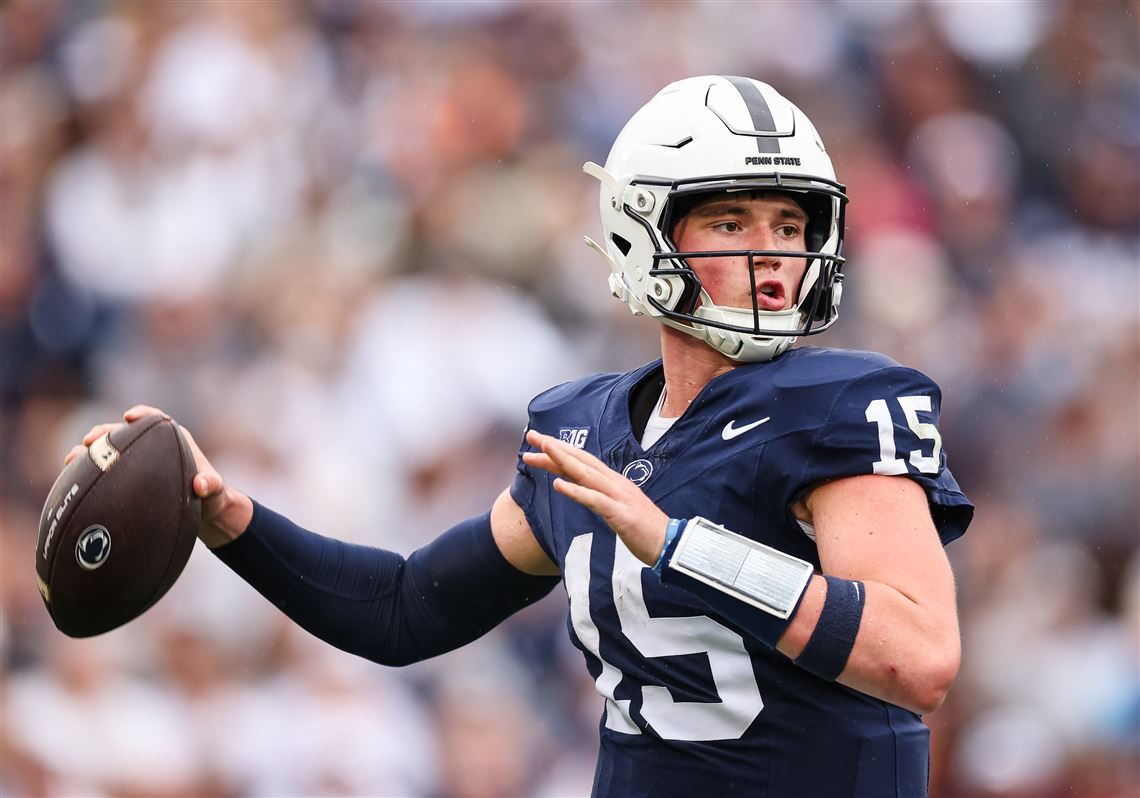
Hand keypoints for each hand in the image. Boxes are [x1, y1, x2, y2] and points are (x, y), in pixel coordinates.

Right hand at [66, 405, 252, 546]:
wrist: (202, 513)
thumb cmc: (212, 497)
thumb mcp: (215, 492)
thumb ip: (211, 485)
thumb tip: (200, 484)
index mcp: (174, 440)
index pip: (156, 419)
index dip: (142, 414)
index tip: (129, 416)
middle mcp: (152, 447)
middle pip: (124, 432)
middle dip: (104, 432)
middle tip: (89, 440)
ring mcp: (137, 462)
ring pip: (109, 451)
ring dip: (90, 452)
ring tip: (71, 459)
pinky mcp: (126, 477)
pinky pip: (105, 471)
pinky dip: (89, 472)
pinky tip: (71, 480)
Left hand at [522, 430, 669, 565]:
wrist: (671, 544)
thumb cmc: (644, 529)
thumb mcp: (618, 508)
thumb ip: (600, 496)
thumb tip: (581, 490)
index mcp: (613, 482)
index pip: (582, 461)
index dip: (560, 450)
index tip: (539, 442)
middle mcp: (615, 483)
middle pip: (581, 460)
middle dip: (555, 448)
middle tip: (532, 436)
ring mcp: (618, 497)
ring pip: (586, 474)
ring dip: (563, 460)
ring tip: (543, 449)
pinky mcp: (620, 514)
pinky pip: (594, 500)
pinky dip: (576, 491)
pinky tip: (558, 485)